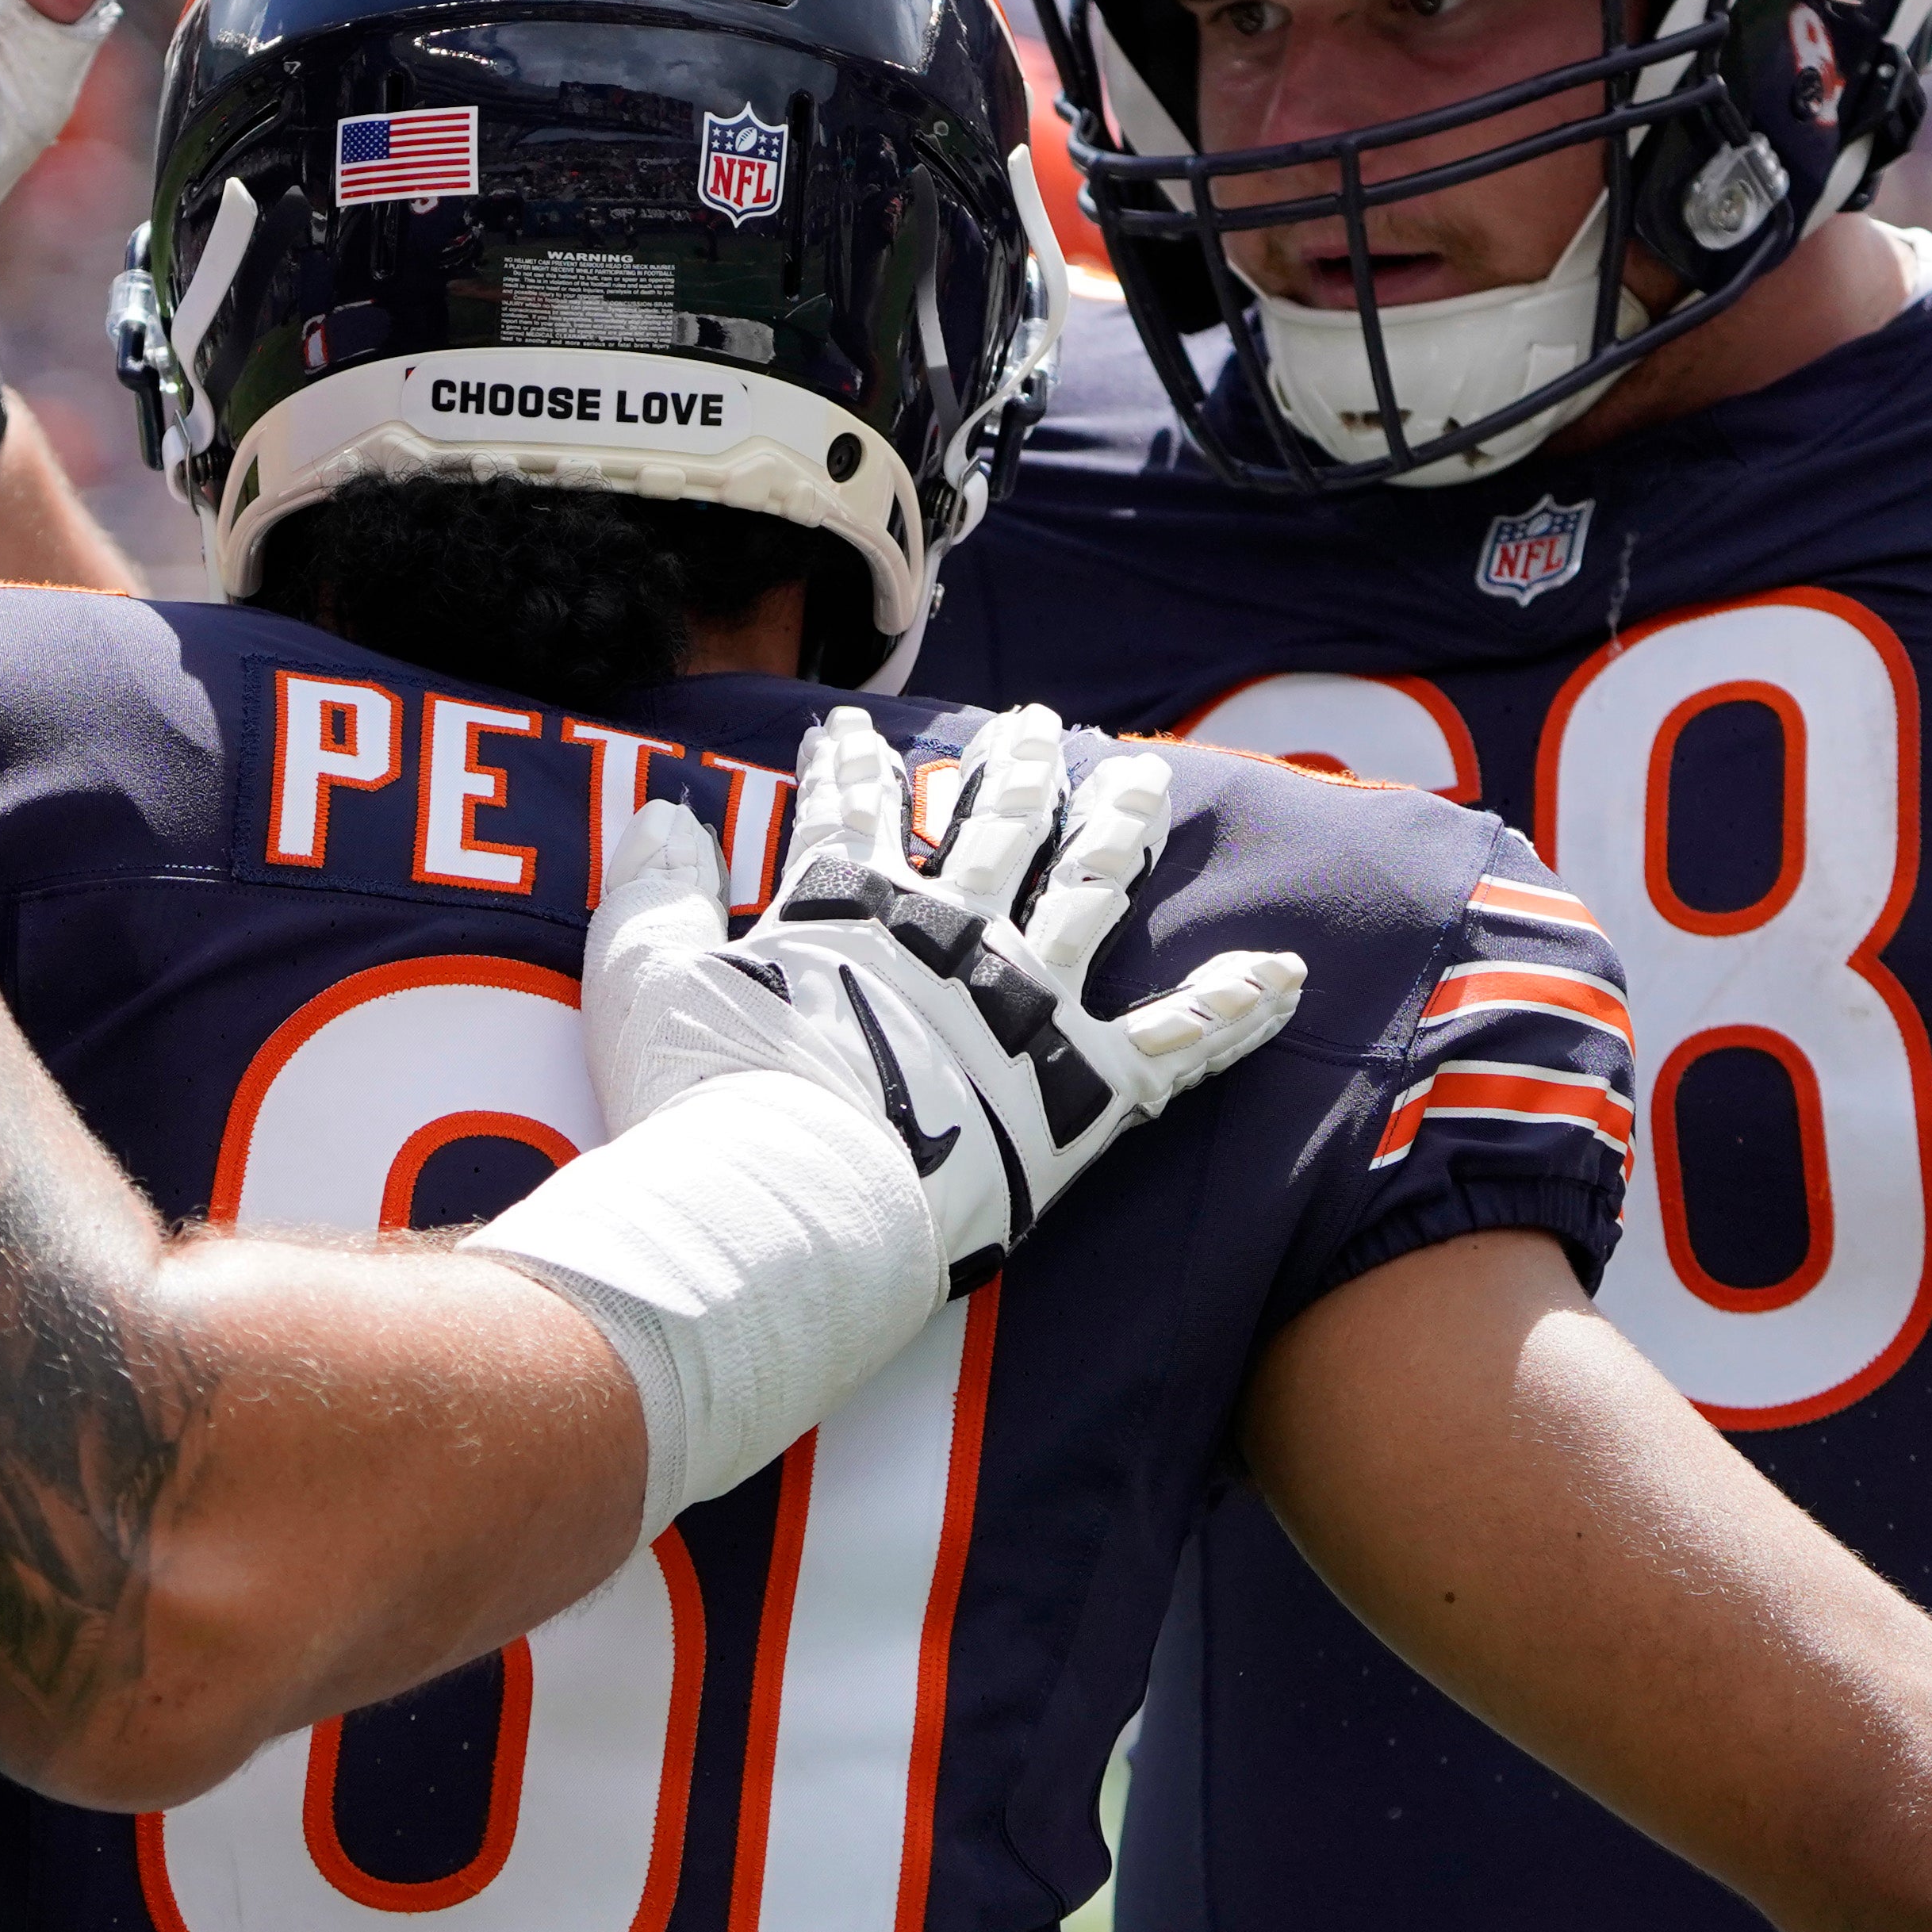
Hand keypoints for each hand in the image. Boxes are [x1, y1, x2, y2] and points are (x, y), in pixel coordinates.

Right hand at [582, 705, 1304, 1288]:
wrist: (787, 1208)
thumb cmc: (706, 1102)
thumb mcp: (644, 976)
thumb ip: (655, 889)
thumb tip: (663, 811)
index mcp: (849, 906)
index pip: (853, 808)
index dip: (849, 763)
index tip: (850, 729)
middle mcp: (952, 933)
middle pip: (994, 824)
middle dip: (1013, 766)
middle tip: (1033, 723)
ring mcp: (1025, 1001)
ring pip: (1091, 889)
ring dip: (1121, 829)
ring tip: (1144, 780)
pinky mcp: (1081, 1085)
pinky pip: (1178, 1041)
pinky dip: (1233, 1006)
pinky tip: (1286, 972)